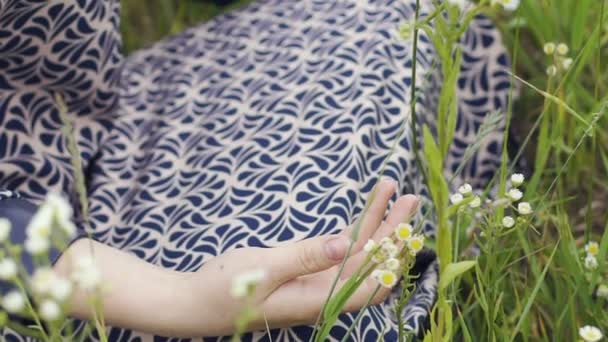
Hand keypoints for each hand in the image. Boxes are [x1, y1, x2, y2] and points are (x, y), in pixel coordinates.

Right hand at [186, 178, 419, 335]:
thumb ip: (306, 256)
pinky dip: (350, 227)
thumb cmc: (222, 290)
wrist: (195, 302)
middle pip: (371, 263)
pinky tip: (365, 210)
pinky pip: (336, 248)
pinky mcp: (304, 269)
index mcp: (318, 299)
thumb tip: (346, 244)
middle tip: (411, 198)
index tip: (409, 228)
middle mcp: (324, 292)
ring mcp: (315, 281)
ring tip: (392, 190)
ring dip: (375, 223)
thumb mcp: (263, 268)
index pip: (372, 284)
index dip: (395, 258)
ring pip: (356, 252)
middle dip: (392, 231)